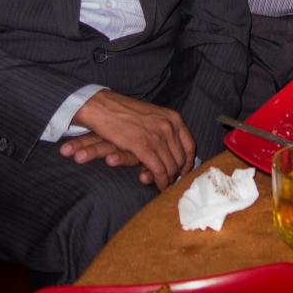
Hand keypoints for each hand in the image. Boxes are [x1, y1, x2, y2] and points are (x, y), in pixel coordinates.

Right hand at [67, 90, 195, 190]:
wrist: (102, 107)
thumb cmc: (124, 112)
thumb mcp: (153, 116)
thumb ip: (165, 128)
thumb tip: (173, 146)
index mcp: (173, 118)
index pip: (190, 145)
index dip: (188, 162)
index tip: (184, 172)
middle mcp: (169, 126)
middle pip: (181, 158)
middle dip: (177, 173)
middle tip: (172, 182)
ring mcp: (157, 136)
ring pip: (170, 166)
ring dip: (168, 180)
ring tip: (164, 186)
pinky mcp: (142, 146)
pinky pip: (158, 170)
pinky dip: (160, 181)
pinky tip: (158, 186)